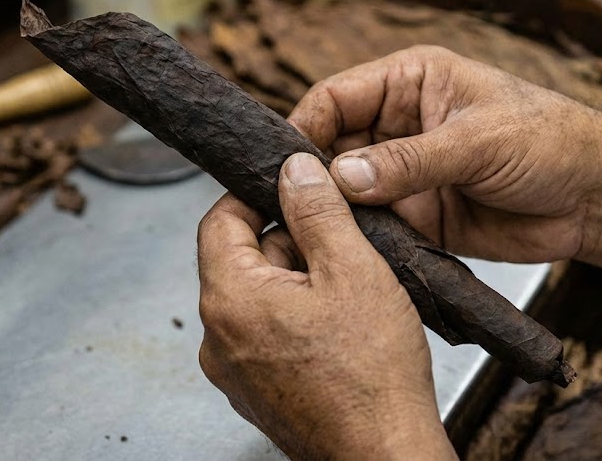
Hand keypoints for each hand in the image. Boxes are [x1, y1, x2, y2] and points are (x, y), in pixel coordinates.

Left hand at [197, 153, 457, 460]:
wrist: (384, 455)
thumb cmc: (372, 376)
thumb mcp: (352, 269)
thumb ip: (317, 211)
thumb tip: (294, 170)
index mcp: (230, 299)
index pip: (219, 220)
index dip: (255, 194)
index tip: (290, 187)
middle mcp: (218, 337)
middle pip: (240, 259)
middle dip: (287, 241)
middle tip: (339, 244)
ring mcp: (233, 370)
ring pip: (257, 297)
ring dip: (295, 281)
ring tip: (347, 294)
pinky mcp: (255, 391)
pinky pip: (264, 334)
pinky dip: (295, 319)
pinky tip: (338, 328)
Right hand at [288, 45, 601, 263]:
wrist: (595, 198)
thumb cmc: (550, 141)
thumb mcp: (478, 140)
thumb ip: (410, 160)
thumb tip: (343, 179)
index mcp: (408, 82)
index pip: (336, 97)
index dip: (304, 126)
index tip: (283, 163)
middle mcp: (397, 126)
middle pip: (331, 147)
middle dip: (312, 176)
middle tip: (293, 206)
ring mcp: (404, 174)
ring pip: (346, 193)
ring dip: (334, 212)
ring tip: (314, 233)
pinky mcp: (416, 216)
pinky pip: (373, 227)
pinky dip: (360, 240)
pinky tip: (348, 252)